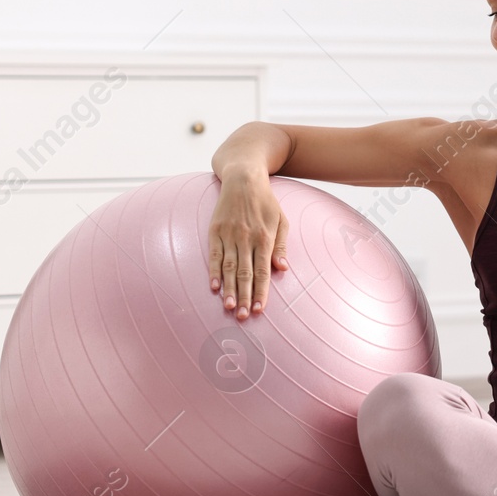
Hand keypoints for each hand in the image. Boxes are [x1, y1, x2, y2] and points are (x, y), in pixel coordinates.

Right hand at [207, 169, 289, 318]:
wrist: (243, 178)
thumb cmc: (266, 202)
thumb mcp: (281, 220)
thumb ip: (281, 245)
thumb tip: (283, 268)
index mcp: (265, 238)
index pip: (263, 271)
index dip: (261, 291)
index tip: (258, 309)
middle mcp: (246, 238)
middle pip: (245, 273)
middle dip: (244, 296)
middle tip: (241, 316)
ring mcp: (229, 234)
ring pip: (229, 267)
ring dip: (228, 289)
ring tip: (228, 307)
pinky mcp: (215, 230)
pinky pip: (214, 255)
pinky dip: (214, 272)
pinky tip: (214, 287)